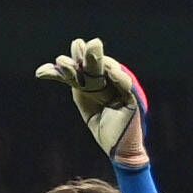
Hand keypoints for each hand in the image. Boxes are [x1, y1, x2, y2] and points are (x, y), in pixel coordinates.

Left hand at [35, 36, 142, 160]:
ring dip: (101, 62)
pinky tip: (111, 71)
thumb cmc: (102, 126)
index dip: (74, 62)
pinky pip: (128, 88)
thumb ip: (76, 84)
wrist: (117, 149)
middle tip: (77, 43)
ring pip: (113, 72)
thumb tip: (62, 67)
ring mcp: (123, 90)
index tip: (59, 58)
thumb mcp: (84, 101)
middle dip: (88, 55)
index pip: (85, 69)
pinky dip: (121, 79)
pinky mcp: (134, 101)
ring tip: (92, 50)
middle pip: (98, 67)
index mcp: (100, 82)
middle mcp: (112, 83)